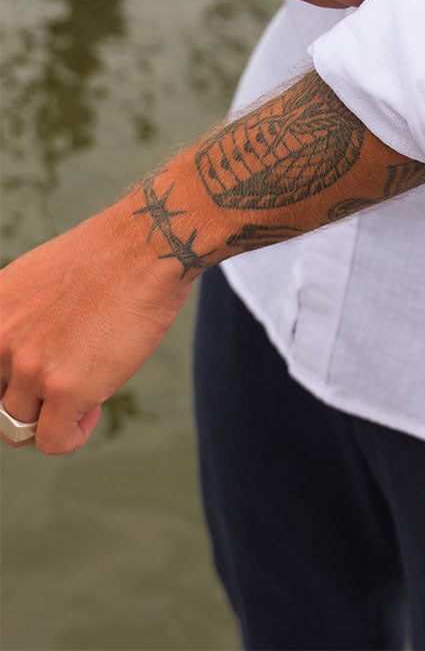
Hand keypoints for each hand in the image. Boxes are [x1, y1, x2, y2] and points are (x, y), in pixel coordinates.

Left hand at [0, 205, 190, 454]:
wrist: (146, 248)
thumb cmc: (107, 259)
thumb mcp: (37, 280)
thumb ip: (18, 320)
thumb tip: (20, 361)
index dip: (9, 383)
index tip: (37, 378)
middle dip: (27, 404)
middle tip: (60, 388)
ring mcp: (29, 366)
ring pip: (19, 427)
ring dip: (51, 419)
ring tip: (83, 394)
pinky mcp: (65, 388)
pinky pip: (53, 441)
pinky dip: (73, 435)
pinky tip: (93, 409)